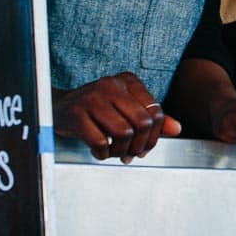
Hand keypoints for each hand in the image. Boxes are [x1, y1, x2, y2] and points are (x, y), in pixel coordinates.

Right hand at [54, 73, 179, 160]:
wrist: (58, 108)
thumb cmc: (96, 111)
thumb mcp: (125, 109)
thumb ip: (151, 118)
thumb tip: (177, 129)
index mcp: (127, 80)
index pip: (156, 112)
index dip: (155, 136)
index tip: (145, 147)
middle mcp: (111, 84)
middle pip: (142, 123)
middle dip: (140, 146)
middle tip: (131, 154)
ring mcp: (92, 98)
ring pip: (124, 133)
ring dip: (121, 151)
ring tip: (115, 153)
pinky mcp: (76, 114)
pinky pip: (101, 142)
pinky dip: (103, 154)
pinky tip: (99, 152)